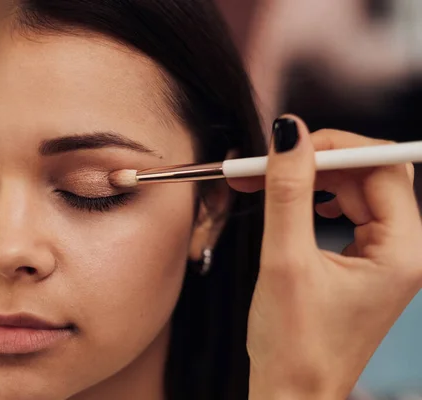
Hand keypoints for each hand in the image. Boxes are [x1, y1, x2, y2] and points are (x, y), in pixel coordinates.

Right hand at [228, 115, 421, 398]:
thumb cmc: (295, 346)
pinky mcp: (365, 264)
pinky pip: (346, 213)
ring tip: (269, 183)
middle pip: (369, 175)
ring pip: (354, 191)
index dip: (335, 147)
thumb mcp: (284, 260)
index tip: (290, 145)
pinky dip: (315, 202)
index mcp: (402, 252)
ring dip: (311, 181)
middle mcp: (404, 251)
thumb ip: (288, 192)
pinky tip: (295, 207)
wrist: (292, 393)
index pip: (381, 167)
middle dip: (318, 163)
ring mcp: (385, 258)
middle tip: (270, 163)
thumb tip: (290, 135)